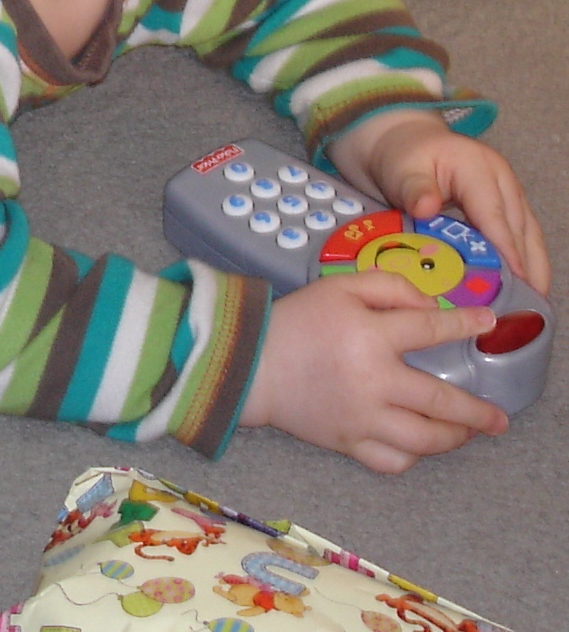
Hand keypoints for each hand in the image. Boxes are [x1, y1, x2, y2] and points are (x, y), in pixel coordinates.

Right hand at [240, 271, 507, 472]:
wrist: (249, 363)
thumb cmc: (295, 320)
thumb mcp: (338, 286)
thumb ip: (388, 286)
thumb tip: (429, 307)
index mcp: (369, 336)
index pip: (431, 329)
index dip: (464, 324)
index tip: (488, 323)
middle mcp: (373, 381)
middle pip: (441, 401)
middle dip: (477, 411)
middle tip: (498, 417)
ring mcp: (362, 418)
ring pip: (424, 439)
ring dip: (454, 437)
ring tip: (466, 433)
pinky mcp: (347, 443)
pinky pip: (392, 461)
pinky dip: (412, 456)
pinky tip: (418, 444)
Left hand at [326, 110, 549, 295]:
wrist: (402, 142)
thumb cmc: (401, 156)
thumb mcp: (401, 168)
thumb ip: (414, 188)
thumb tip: (427, 207)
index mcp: (477, 167)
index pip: (494, 214)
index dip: (506, 248)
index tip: (514, 278)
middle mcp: (499, 180)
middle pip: (520, 227)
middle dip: (526, 266)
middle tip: (525, 304)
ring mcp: (505, 191)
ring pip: (527, 233)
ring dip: (532, 266)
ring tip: (531, 302)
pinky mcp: (502, 205)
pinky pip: (519, 234)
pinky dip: (522, 259)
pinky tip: (521, 284)